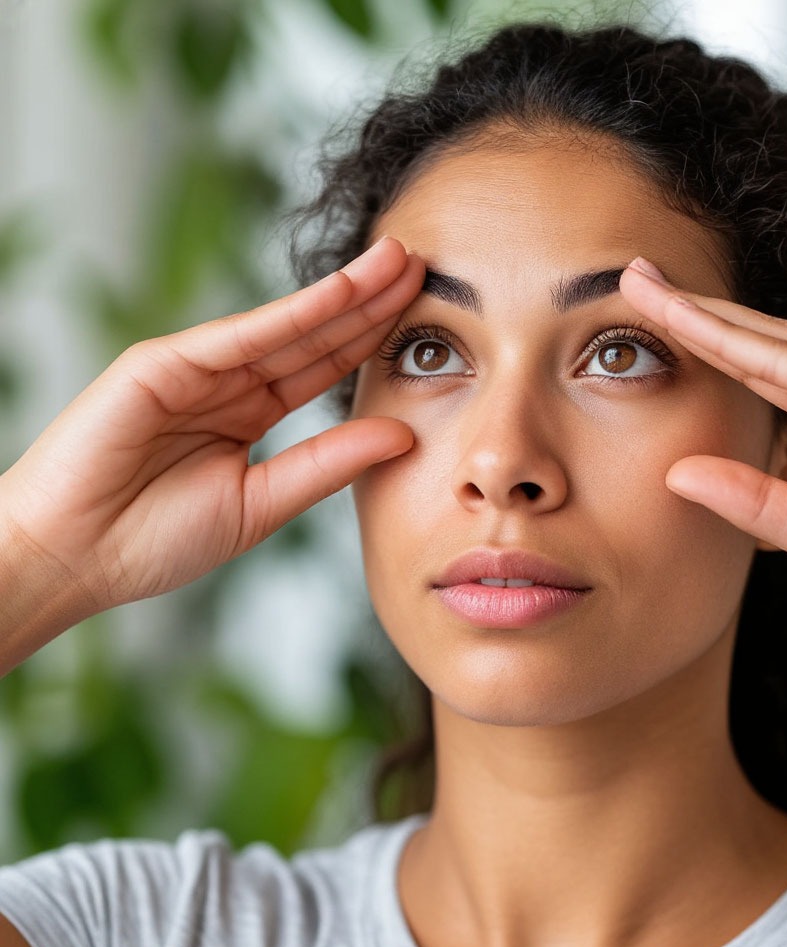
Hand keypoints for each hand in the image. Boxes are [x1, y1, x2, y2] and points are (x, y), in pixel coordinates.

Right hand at [0, 237, 423, 624]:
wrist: (75, 560)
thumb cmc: (155, 540)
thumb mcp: (262, 503)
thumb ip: (328, 465)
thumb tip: (403, 435)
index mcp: (249, 414)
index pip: (323, 367)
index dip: (373, 339)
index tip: (426, 316)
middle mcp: (227, 382)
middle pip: (314, 335)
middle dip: (369, 301)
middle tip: (425, 265)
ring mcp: (194, 367)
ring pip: (284, 325)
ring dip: (342, 292)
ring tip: (398, 260)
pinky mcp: (160, 363)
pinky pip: (238, 336)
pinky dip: (290, 314)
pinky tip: (340, 293)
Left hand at [620, 258, 786, 632]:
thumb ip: (753, 500)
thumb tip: (679, 473)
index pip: (754, 374)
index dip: (703, 348)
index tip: (651, 328)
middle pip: (752, 342)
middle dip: (691, 311)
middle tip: (633, 278)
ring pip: (764, 338)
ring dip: (701, 311)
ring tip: (643, 284)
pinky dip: (738, 339)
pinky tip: (690, 320)